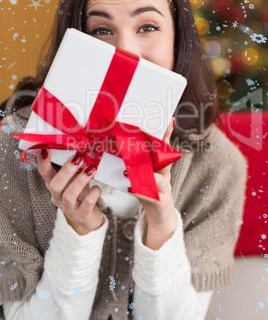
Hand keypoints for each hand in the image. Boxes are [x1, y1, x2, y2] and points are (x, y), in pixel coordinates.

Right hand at [37, 151, 103, 234]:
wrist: (87, 218)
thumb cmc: (79, 194)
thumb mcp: (73, 179)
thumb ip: (73, 167)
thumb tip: (79, 146)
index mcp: (54, 185)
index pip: (45, 174)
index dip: (43, 163)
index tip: (46, 150)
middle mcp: (58, 197)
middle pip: (54, 185)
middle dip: (66, 170)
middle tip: (79, 158)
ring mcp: (69, 208)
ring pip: (69, 195)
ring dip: (80, 180)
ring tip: (92, 169)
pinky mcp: (81, 215)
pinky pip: (86, 204)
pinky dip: (93, 193)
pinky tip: (97, 188)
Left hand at [130, 118, 177, 249]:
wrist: (160, 217)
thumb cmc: (149, 192)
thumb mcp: (142, 175)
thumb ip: (134, 163)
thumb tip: (116, 147)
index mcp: (160, 166)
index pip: (164, 147)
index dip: (166, 134)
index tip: (169, 120)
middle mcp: (165, 174)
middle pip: (166, 157)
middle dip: (163, 145)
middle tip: (155, 134)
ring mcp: (166, 188)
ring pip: (159, 177)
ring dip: (146, 172)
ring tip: (129, 168)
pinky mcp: (162, 201)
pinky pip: (151, 196)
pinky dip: (140, 192)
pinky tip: (130, 187)